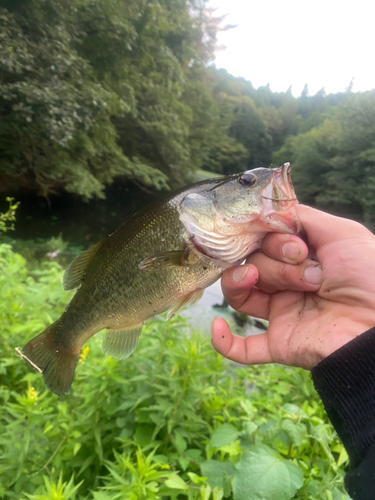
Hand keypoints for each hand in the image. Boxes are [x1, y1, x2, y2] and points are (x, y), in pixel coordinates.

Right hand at [211, 205, 374, 369]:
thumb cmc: (368, 275)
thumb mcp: (341, 232)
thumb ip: (302, 217)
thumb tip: (266, 209)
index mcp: (301, 258)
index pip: (265, 240)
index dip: (271, 237)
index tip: (292, 241)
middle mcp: (288, 283)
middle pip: (252, 263)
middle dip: (274, 260)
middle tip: (304, 265)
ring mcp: (282, 313)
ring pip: (240, 295)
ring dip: (240, 281)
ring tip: (253, 278)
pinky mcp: (280, 343)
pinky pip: (244, 349)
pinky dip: (224, 341)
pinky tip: (218, 328)